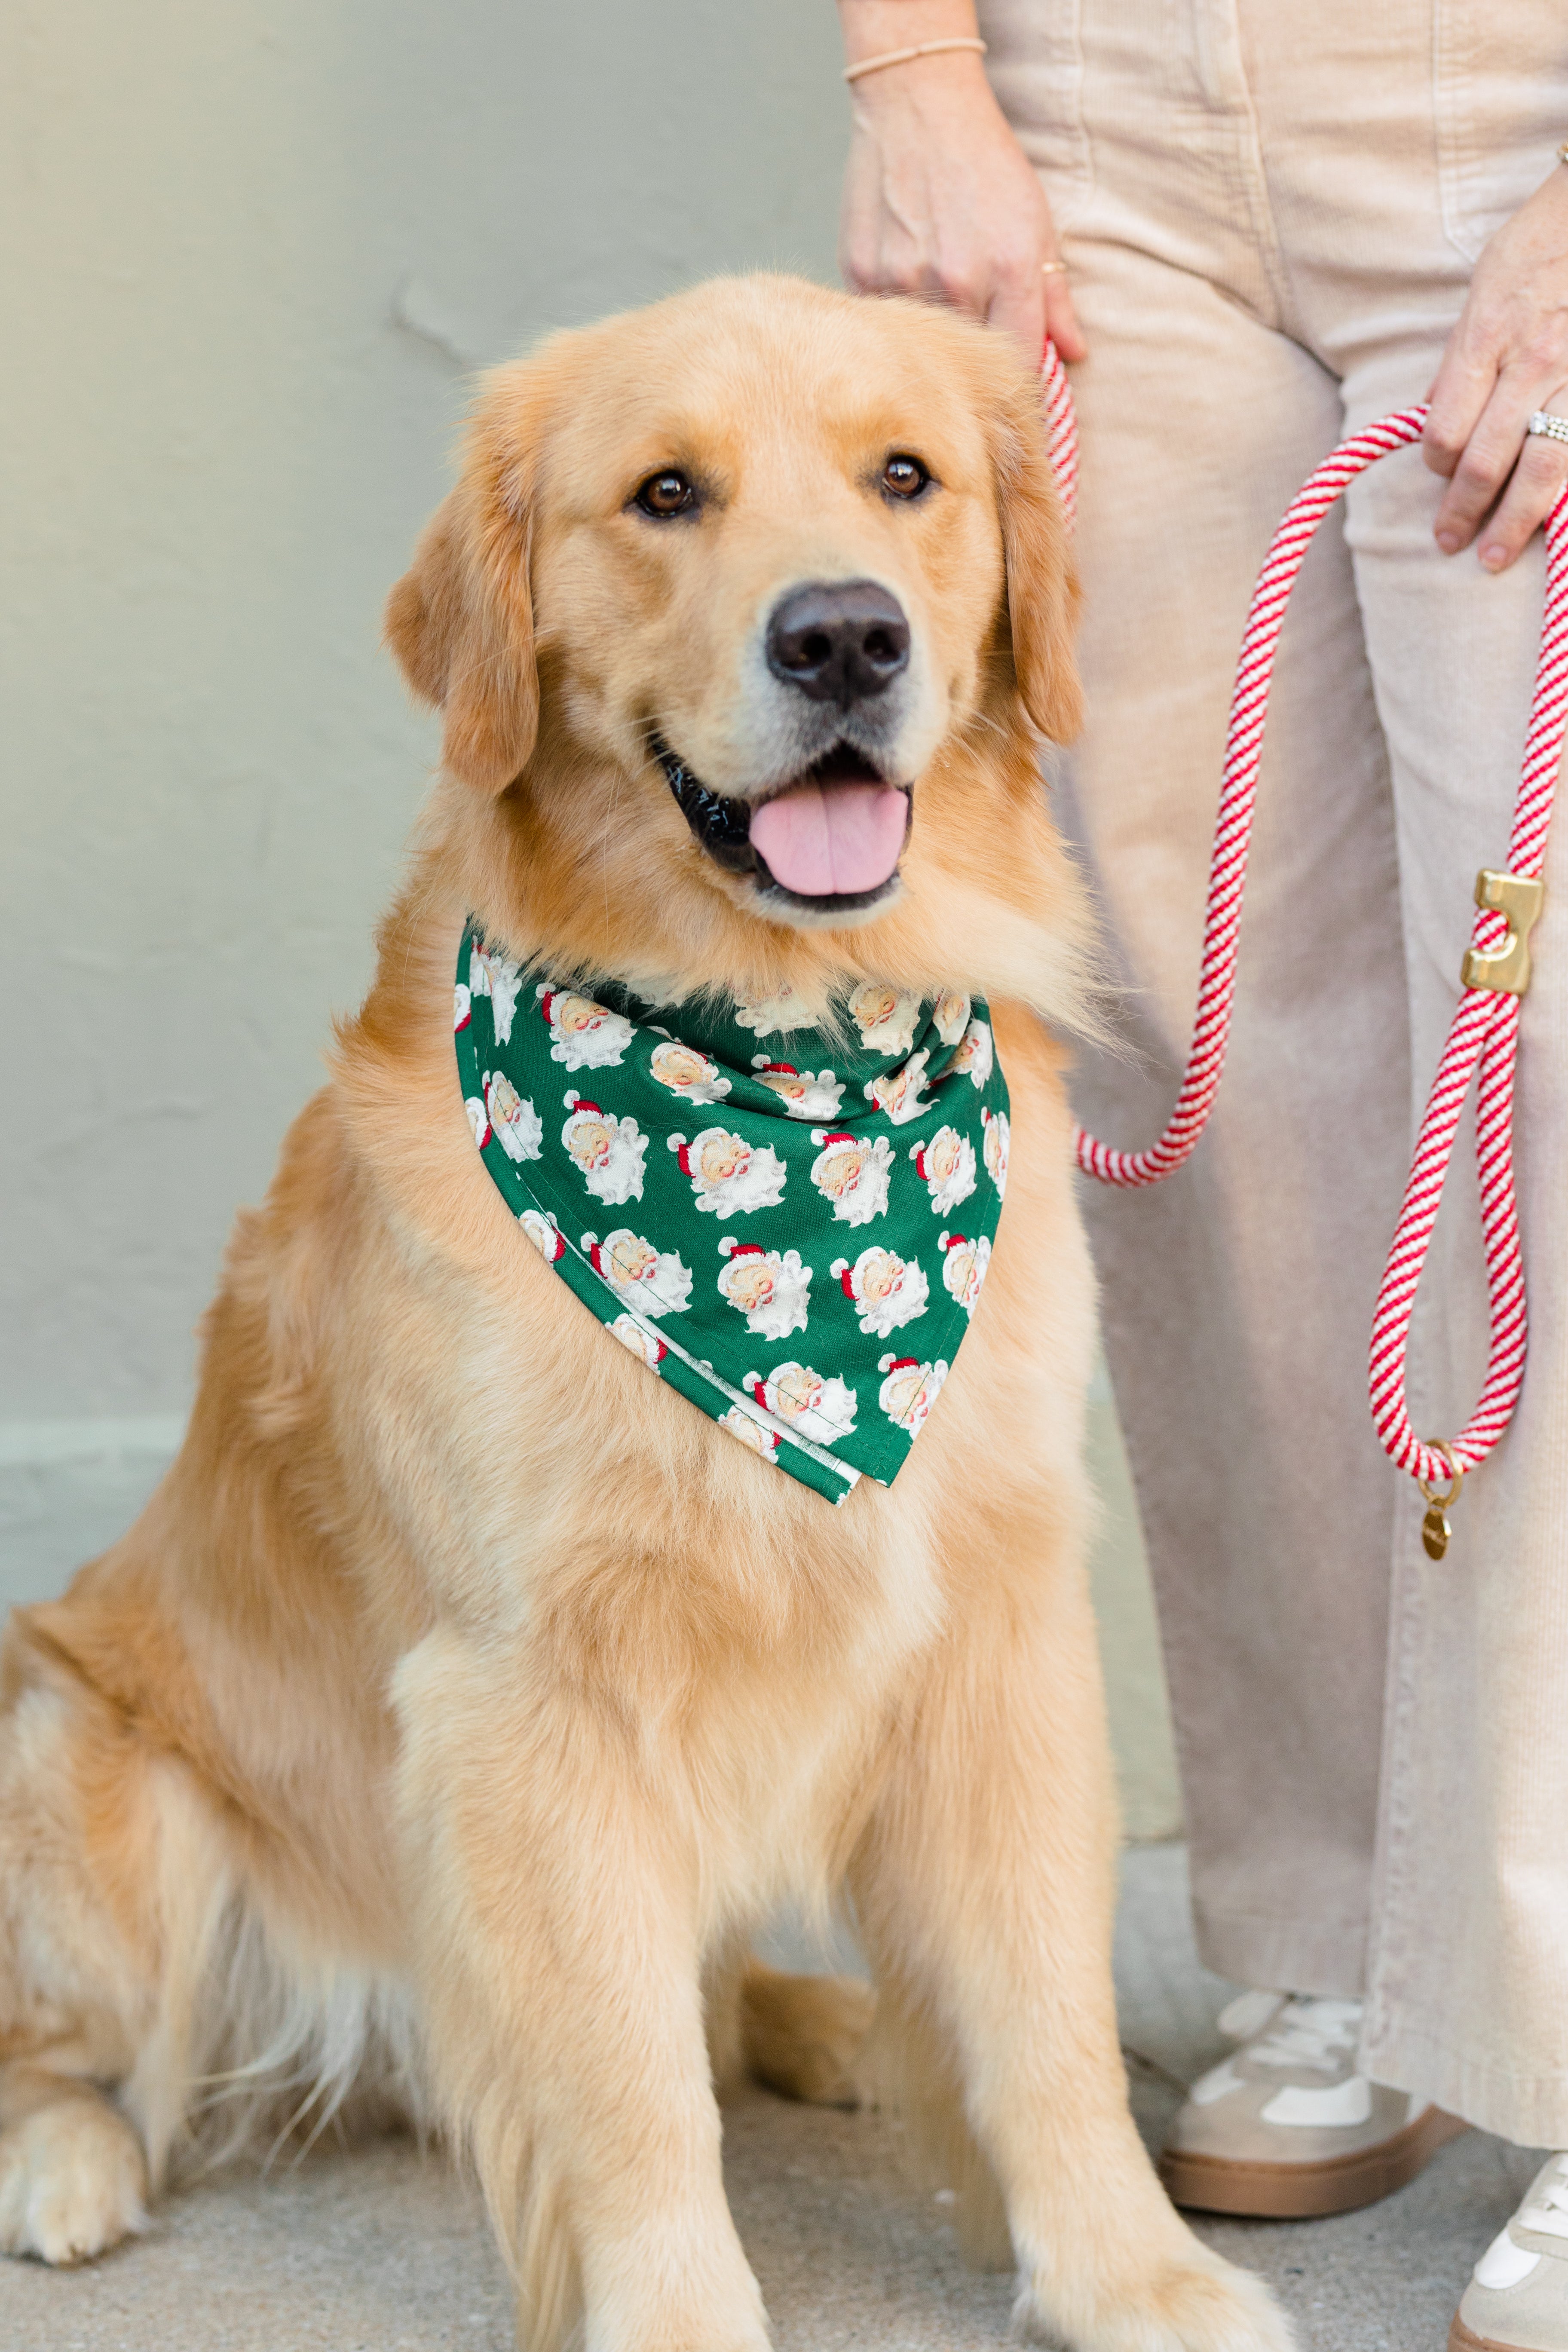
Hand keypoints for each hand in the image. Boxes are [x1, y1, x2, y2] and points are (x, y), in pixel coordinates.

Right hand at [837, 3, 1084, 364]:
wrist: (918, 104)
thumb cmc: (984, 162)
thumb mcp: (1035, 220)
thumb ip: (1054, 295)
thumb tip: (1074, 353)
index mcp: (1010, 268)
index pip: (1019, 361)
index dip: (1018, 379)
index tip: (1015, 388)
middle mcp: (958, 280)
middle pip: (969, 359)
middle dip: (974, 357)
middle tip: (973, 333)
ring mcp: (905, 279)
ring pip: (921, 342)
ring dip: (931, 333)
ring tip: (935, 290)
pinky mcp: (861, 273)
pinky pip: (883, 319)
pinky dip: (895, 311)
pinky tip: (904, 273)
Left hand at [1424, 165, 1567, 569]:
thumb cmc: (1547, 241)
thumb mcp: (1487, 284)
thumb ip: (1461, 353)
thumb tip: (1433, 406)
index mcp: (1488, 338)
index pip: (1446, 429)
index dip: (1437, 465)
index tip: (1440, 475)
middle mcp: (1531, 363)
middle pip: (1484, 461)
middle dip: (1462, 512)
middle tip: (1450, 543)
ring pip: (1542, 469)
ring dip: (1512, 522)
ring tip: (1494, 555)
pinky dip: (1566, 492)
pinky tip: (1555, 518)